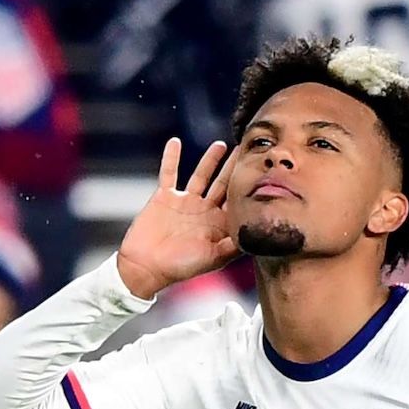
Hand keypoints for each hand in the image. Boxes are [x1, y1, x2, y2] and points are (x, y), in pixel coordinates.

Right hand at [117, 138, 240, 298]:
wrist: (146, 267)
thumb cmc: (181, 266)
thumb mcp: (213, 257)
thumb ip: (233, 245)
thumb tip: (256, 235)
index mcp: (218, 224)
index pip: (237, 201)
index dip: (249, 187)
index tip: (261, 170)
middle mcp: (204, 210)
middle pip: (223, 183)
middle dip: (234, 168)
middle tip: (247, 149)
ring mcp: (185, 202)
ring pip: (200, 175)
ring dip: (210, 159)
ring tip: (222, 144)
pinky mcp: (164, 197)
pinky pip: (168, 173)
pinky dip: (170, 157)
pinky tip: (175, 141)